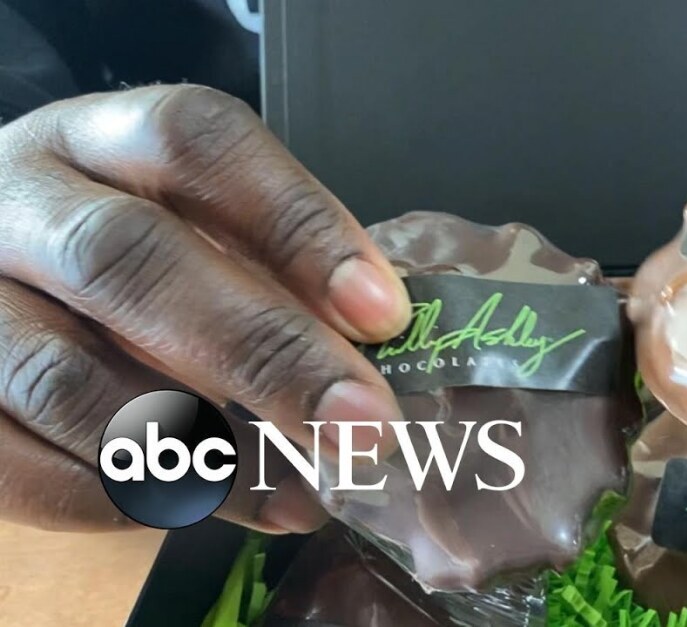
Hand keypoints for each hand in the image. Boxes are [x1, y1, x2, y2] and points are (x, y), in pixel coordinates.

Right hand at [0, 85, 410, 531]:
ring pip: (61, 376)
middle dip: (262, 351)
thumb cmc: (123, 263)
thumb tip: (375, 349)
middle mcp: (14, 203)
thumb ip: (268, 270)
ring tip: (298, 489)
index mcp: (97, 141)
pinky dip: (119, 497)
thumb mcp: (190, 230)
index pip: (195, 142)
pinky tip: (199, 504)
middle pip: (130, 260)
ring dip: (196, 445)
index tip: (382, 312)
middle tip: (359, 424)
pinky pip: (16, 466)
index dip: (297, 224)